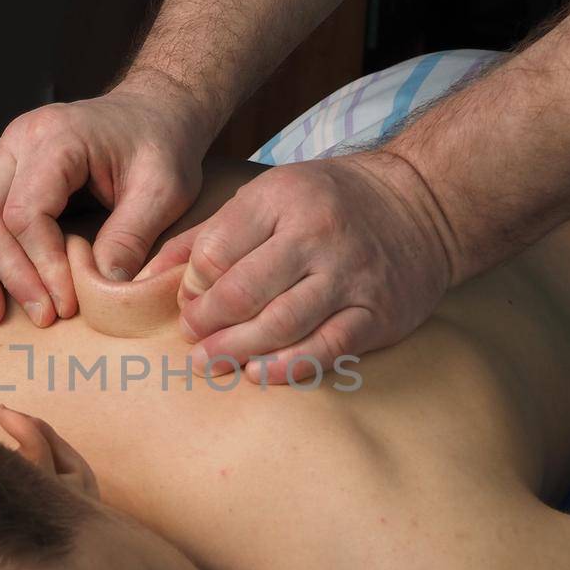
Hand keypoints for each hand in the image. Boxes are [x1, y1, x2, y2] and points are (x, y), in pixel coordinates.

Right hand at [0, 75, 209, 327]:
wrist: (153, 111)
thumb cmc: (162, 145)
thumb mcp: (165, 187)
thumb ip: (133, 234)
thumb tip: (102, 286)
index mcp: (56, 138)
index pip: (26, 212)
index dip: (41, 265)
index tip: (66, 305)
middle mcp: (17, 142)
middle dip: (3, 274)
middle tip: (36, 319)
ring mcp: (3, 158)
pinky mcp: (1, 177)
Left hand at [141, 151, 454, 384]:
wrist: (423, 205)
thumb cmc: (330, 202)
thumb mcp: (269, 195)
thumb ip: (210, 234)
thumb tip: (145, 275)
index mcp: (282, 199)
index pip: (216, 252)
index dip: (192, 285)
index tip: (188, 302)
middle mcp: (317, 235)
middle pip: (242, 292)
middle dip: (207, 323)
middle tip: (193, 340)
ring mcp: (350, 276)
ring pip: (280, 325)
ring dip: (237, 350)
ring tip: (211, 363)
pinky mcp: (377, 313)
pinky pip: (326, 348)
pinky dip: (287, 366)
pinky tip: (259, 374)